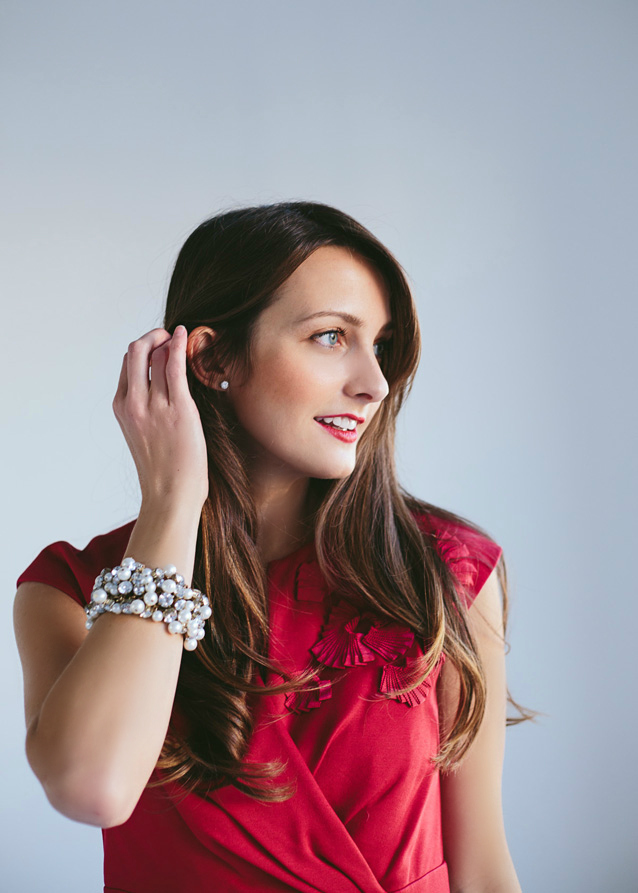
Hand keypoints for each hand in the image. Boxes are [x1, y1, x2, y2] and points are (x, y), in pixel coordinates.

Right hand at [113, 326, 208, 509]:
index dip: (143, 349)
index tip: (158, 346)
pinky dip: (178, 345)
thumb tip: (160, 389)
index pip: (126, 364)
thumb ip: (145, 410)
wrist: (170, 495)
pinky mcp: (179, 408)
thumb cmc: (164, 470)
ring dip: (168, 340)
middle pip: (135, 352)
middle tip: (166, 335)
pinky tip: (185, 334)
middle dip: (151, 336)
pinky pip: (174, 366)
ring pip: (156, 356)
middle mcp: (134, 403)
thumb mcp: (143, 434)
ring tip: (180, 337)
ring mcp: (154, 406)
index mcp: (122, 408)